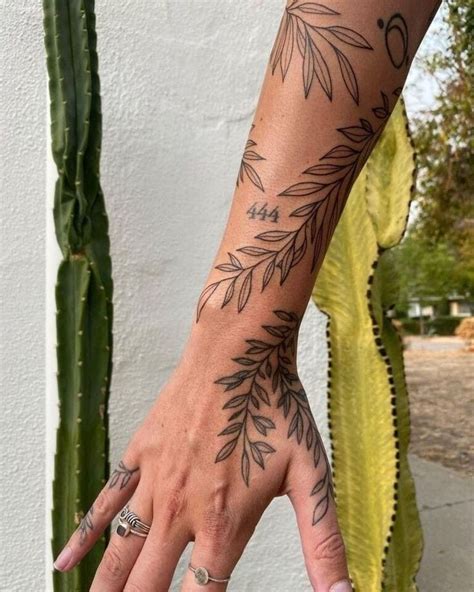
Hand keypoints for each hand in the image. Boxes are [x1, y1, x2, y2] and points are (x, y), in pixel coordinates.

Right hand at [53, 313, 350, 591]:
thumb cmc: (275, 407)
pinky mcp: (142, 453)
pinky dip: (84, 534)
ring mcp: (155, 481)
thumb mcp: (311, 475)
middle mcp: (181, 510)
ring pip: (121, 550)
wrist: (239, 352)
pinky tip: (67, 560)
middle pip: (148, 584)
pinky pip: (105, 500)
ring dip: (105, 588)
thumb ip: (324, 542)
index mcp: (225, 523)